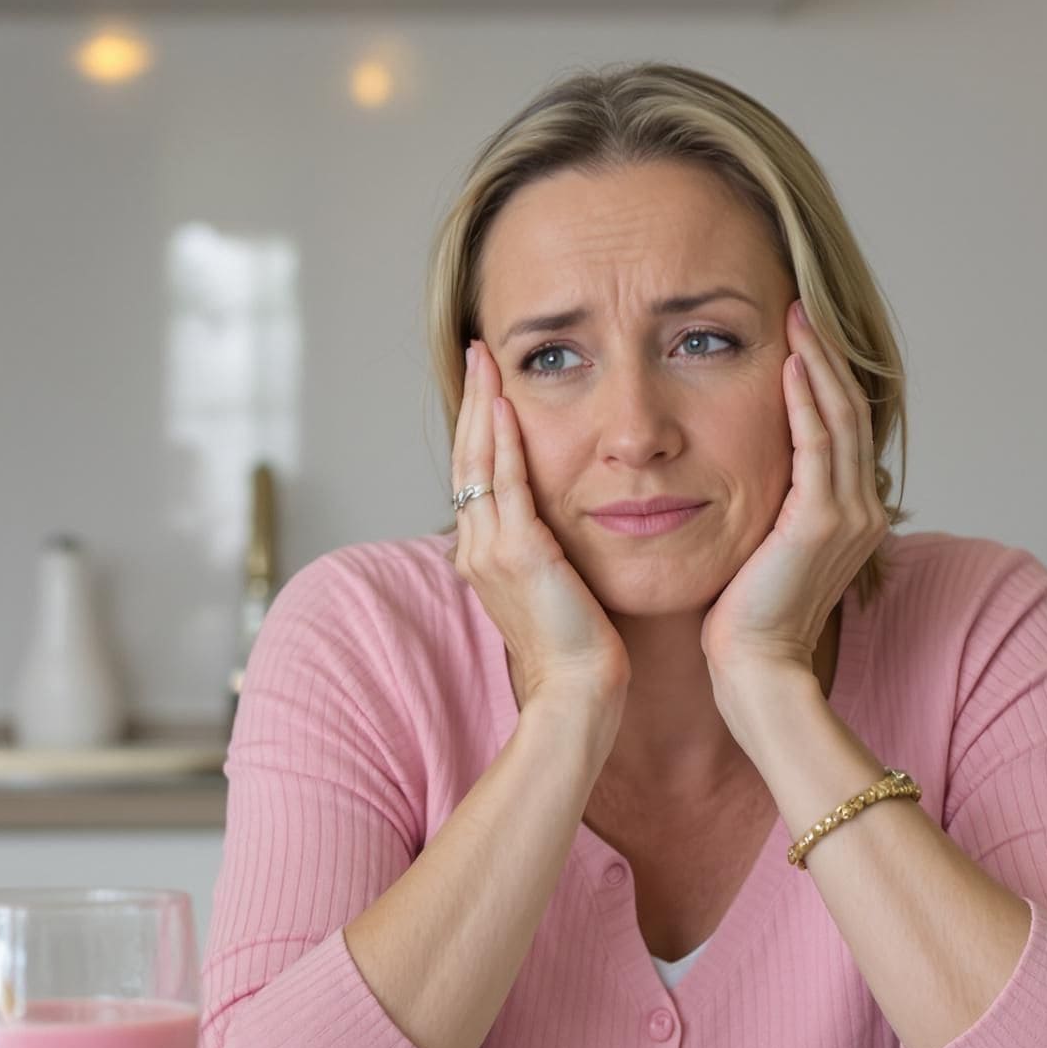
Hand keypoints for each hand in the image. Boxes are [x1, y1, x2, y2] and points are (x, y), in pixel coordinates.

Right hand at [448, 340, 630, 715]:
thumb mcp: (557, 594)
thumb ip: (549, 558)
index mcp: (484, 557)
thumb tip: (559, 534)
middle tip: (478, 351)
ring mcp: (491, 550)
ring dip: (484, 404)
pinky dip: (505, 439)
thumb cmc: (579, 654)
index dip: (480, 426)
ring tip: (487, 359)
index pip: (476, 475)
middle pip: (467, 456)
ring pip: (479, 460)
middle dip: (474, 400)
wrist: (578, 697)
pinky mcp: (518, 554)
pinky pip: (507, 482)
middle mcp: (476, 548)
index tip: (489, 384)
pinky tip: (510, 403)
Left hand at [703, 299, 888, 689]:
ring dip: (819, 363)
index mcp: (851, 513)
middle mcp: (862, 509)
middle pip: (850, 410)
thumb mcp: (762, 545)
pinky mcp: (822, 523)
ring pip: (840, 417)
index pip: (842, 425)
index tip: (798, 332)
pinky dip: (807, 400)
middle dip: (826, 354)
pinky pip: (818, 444)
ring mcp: (849, 515)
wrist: (754, 669)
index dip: (825, 375)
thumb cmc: (744, 618)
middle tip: (801, 304)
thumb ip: (769, 504)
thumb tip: (741, 466)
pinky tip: (790, 364)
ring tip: (797, 318)